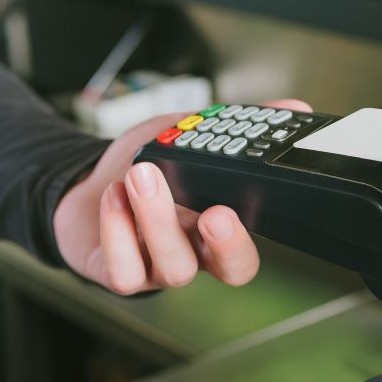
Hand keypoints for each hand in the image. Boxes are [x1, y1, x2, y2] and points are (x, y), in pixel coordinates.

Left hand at [53, 100, 311, 293]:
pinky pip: (124, 269)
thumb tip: (293, 109)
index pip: (249, 251)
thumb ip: (236, 129)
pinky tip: (114, 196)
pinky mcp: (119, 272)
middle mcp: (196, 254)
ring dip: (159, 219)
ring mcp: (157, 268)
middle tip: (214, 213)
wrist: (88, 182)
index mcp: (219, 229)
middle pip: (230, 271)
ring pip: (175, 268)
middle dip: (227, 244)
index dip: (246, 240)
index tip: (233, 208)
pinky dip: (118, 230)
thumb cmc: (146, 166)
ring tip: (142, 174)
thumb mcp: (190, 140)